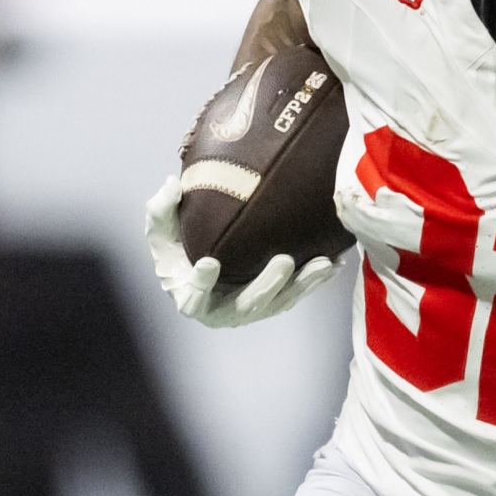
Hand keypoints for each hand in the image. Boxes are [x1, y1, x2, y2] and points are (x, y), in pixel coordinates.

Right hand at [145, 176, 340, 327]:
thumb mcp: (161, 230)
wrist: (200, 265)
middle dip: (268, 284)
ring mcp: (251, 309)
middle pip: (248, 303)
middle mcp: (222, 311)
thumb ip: (161, 210)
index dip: (202, 283)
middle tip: (284, 261)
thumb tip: (172, 185)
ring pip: (279, 302)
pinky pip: (297, 294)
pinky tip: (334, 262)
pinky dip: (315, 280)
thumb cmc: (178, 250)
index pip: (194, 295)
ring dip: (303, 284)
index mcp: (190, 296)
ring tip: (322, 264)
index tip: (210, 263)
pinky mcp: (273, 302)